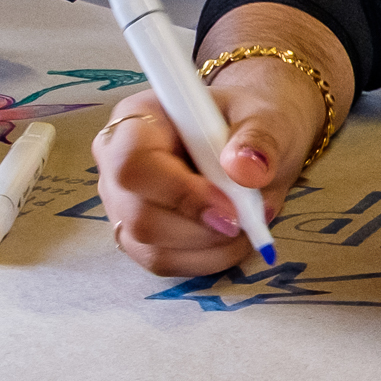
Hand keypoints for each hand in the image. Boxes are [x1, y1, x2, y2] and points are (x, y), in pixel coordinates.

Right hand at [93, 6, 343, 275]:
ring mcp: (122, 205)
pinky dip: (208, 259)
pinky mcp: (139, 237)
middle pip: (138, 216)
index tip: (231, 208)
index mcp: (135, 120)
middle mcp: (115, 165)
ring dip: (211, 247)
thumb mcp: (264, 117)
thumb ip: (259, 138)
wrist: (248, 144)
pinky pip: (164, 262)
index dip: (181, 193)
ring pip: (150, 248)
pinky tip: (235, 238)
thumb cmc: (248, 122)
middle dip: (202, 228)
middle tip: (251, 217)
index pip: (133, 165)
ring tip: (250, 222)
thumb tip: (247, 169)